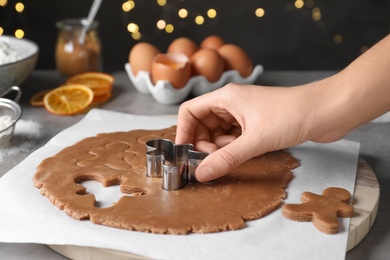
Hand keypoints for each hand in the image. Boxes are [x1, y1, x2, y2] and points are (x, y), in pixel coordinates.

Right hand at [175, 83, 320, 181]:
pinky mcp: (256, 124)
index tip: (185, 153)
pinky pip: (234, 137)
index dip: (183, 132)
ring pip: (219, 132)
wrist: (327, 111)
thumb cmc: (292, 114)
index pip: (190, 111)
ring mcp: (244, 113)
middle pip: (203, 124)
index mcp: (226, 97)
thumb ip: (226, 158)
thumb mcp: (255, 140)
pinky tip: (242, 154)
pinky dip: (233, 148)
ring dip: (219, 148)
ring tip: (230, 158)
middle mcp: (232, 103)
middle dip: (203, 144)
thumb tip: (202, 173)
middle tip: (210, 162)